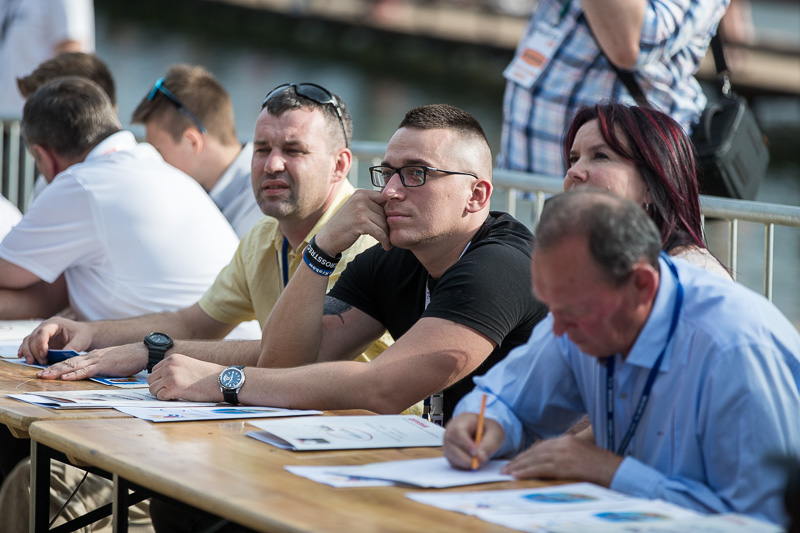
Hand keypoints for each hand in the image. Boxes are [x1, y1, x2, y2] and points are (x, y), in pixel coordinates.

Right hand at [19, 317, 92, 364]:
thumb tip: (62, 356)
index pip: (43, 331)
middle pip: (33, 337)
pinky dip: (24, 350)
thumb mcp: (80, 340)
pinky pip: (28, 344)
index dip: (41, 343)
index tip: (44, 354)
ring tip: (32, 362)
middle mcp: (45, 326)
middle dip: (35, 350)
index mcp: (55, 323)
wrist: (82, 334)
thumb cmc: (82, 335)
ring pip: (28, 341)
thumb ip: (72, 347)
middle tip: (42, 361)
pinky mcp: (38, 340)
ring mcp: (40, 333)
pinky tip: (22, 357)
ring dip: (28, 352)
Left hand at [36, 343, 146, 380]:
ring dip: (57, 372)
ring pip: (72, 366)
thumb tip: (94, 374)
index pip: (72, 361)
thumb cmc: (130, 359)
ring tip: (44, 377)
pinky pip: (86, 370)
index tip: (47, 372)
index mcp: (93, 356)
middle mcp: (92, 357)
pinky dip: (74, 374)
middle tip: (37, 376)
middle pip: (67, 363)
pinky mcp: (103, 365)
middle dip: (51, 369)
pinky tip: (65, 377)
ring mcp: (97, 360)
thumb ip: (101, 367)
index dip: (58, 367)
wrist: (142, 352)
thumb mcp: (112, 362)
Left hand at [148, 353, 224, 401]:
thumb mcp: (188, 365)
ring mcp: (170, 376)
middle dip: (159, 387)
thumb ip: (174, 368)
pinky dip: (167, 399)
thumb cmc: (207, 375)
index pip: (154, 370)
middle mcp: (169, 365)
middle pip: (150, 380)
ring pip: (152, 389)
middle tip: (171, 391)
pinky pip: (160, 396)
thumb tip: (161, 379)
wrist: (221, 379)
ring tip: (175, 394)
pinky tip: (178, 396)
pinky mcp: (173, 388)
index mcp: (172, 358)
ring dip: (162, 394)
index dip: (161, 379)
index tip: (170, 384)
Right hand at [314, 189, 389, 254]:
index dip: (391, 211)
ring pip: (384, 223)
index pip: (385, 199)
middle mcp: (361, 198)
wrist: (328, 238)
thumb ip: (371, 206)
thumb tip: (394, 207)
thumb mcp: (356, 210)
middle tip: (390, 236)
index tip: (394, 222)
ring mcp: (360, 209)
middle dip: (388, 226)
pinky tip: (386, 246)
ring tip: (388, 242)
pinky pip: (380, 232)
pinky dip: (385, 241)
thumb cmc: (345, 225)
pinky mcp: (361, 222)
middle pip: (385, 212)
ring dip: (387, 235)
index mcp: (361, 193)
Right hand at [443, 412, 505, 469]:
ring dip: (465, 463)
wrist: (485, 432)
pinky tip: (473, 462)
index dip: (465, 443)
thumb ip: (489, 444)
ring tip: (479, 462)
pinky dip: (463, 466)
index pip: (457, 431)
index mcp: (462, 420)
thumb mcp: (495, 433)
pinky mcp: (450, 454)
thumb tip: (480, 458)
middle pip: (450, 445)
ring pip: (451, 456)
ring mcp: (448, 443)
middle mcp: (450, 431)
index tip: (475, 453)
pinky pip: (453, 462)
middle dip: (465, 457)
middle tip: (478, 463)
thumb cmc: (488, 430)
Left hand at [502, 435, 622, 486]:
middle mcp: (564, 444)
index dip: (527, 454)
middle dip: (519, 460)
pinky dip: (527, 471)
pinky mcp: (566, 465)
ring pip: (535, 460)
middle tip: (505, 467)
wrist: (620, 472)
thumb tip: (553, 463)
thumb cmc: (604, 467)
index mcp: (568, 440)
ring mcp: (564, 454)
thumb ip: (568, 455)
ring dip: (519, 466)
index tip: (516, 461)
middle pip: (535, 451)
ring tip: (507, 472)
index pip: (541, 446)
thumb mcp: (583, 455)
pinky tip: (517, 475)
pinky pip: (541, 468)